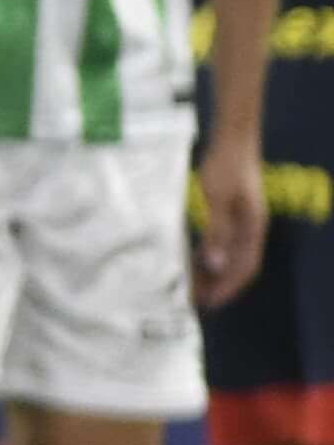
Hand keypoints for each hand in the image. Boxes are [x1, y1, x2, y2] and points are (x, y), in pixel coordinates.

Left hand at [198, 124, 269, 305]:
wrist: (232, 141)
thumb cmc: (226, 167)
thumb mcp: (217, 199)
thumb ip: (218, 231)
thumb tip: (216, 265)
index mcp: (253, 229)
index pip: (244, 268)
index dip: (228, 287)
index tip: (210, 303)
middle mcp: (251, 229)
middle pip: (237, 265)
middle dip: (219, 284)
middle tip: (196, 301)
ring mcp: (243, 222)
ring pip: (229, 255)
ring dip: (212, 271)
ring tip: (192, 285)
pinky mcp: (232, 214)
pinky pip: (222, 242)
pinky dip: (209, 254)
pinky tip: (193, 259)